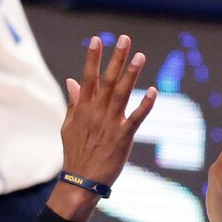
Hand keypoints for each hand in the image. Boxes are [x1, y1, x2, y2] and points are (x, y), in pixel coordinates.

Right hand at [53, 35, 158, 218]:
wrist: (80, 181)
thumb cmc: (75, 154)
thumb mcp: (69, 126)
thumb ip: (73, 102)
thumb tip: (71, 80)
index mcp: (82, 109)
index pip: (88, 78)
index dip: (93, 58)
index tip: (98, 40)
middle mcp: (96, 113)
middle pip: (107, 81)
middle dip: (116, 59)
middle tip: (125, 39)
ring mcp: (109, 124)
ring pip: (121, 94)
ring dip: (131, 75)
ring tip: (140, 57)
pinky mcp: (122, 138)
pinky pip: (136, 118)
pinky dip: (144, 105)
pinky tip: (153, 91)